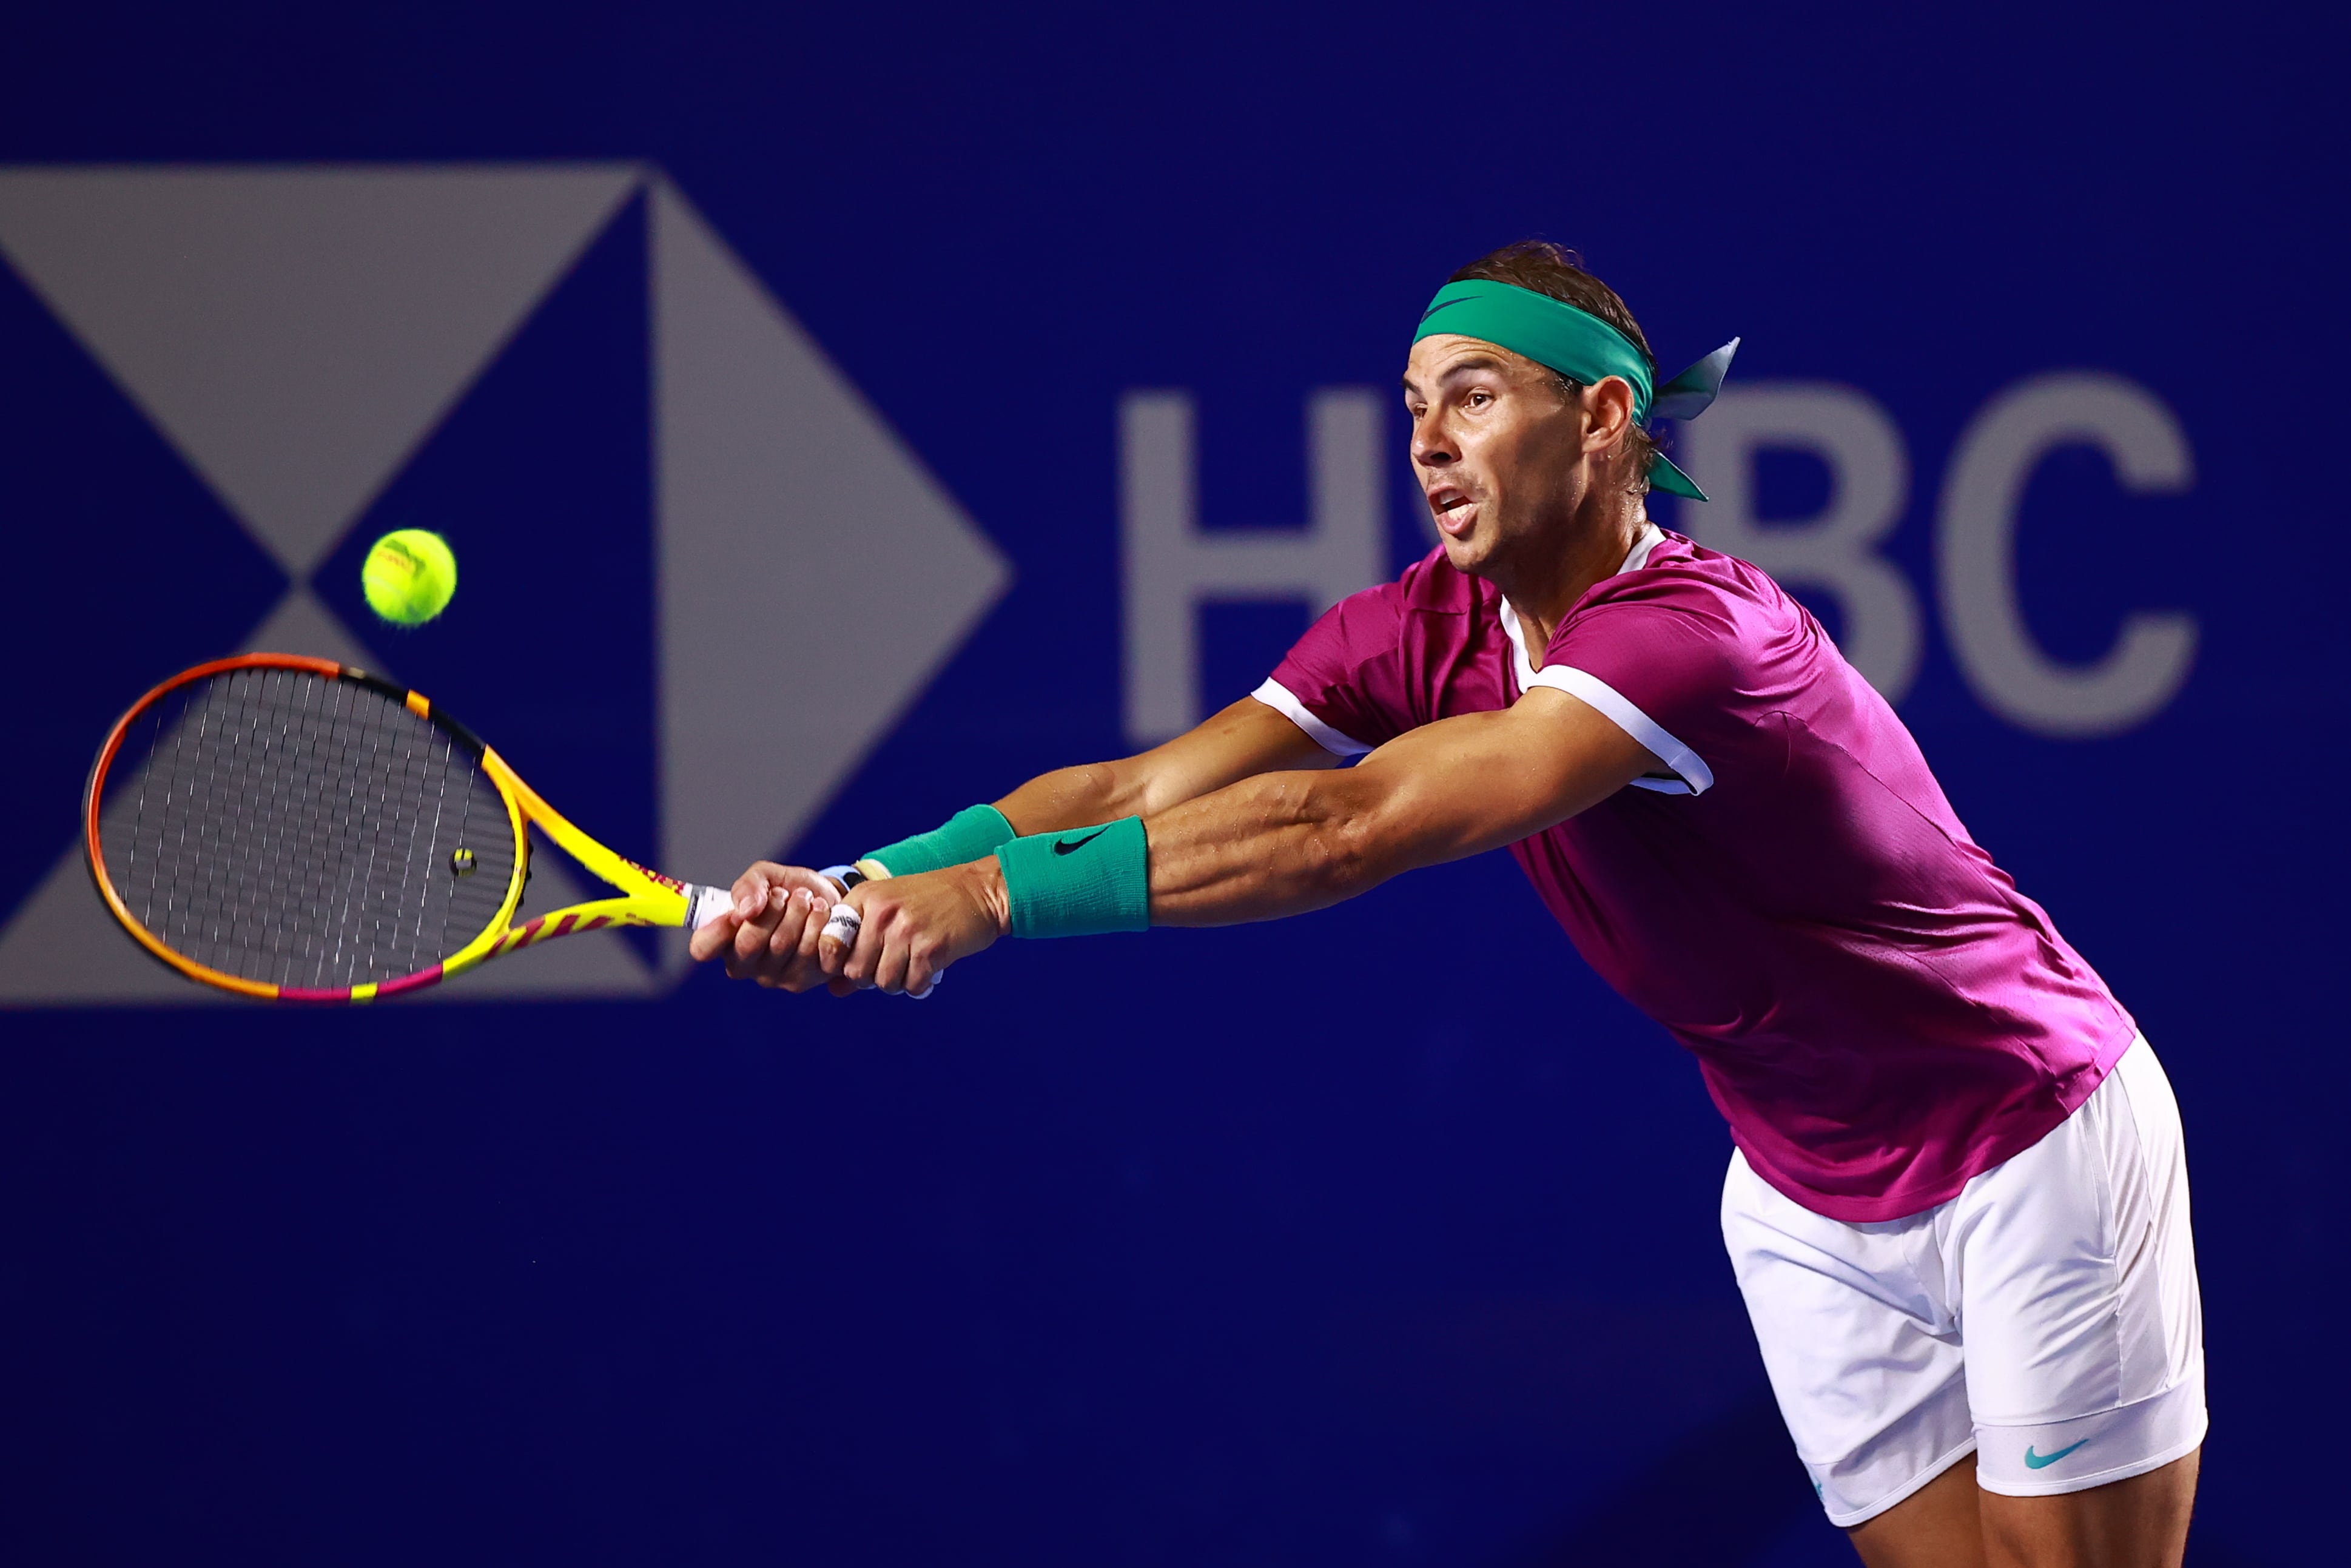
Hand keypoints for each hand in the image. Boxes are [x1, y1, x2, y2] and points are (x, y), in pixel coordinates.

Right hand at [687, 861, 850, 989]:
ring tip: (806, 900)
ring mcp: (775, 977)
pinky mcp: (806, 979)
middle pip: (748, 943)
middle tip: (785, 894)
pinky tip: (822, 915)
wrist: (831, 901)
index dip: (716, 929)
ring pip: (782, 944)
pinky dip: (820, 922)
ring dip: (799, 911)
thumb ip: (749, 886)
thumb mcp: (765, 877)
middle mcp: (746, 965)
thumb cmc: (789, 892)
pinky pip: (812, 951)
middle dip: (772, 909)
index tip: (738, 910)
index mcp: (725, 941)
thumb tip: (746, 910)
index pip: (703, 948)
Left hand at [819, 858, 1010, 996]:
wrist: (980, 892)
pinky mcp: (930, 948)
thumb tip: (833, 990)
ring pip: (883, 982)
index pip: (829, 944)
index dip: (838, 963)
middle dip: (871, 977)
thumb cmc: (930, 903)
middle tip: (892, 964)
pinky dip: (919, 984)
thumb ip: (857, 948)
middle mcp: (881, 912)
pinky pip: (911, 985)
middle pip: (855, 971)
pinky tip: (928, 968)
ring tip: (911, 964)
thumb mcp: (888, 913)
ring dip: (898, 981)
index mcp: (864, 898)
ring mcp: (905, 930)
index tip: (858, 962)